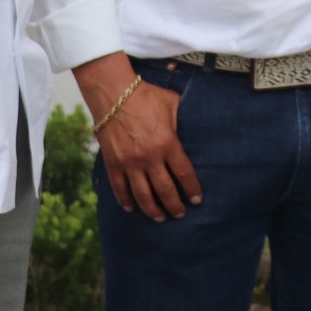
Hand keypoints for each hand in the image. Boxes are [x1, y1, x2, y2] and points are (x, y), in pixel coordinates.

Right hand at [77, 53, 200, 221]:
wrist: (113, 93)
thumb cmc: (145, 95)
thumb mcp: (171, 104)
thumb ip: (182, 119)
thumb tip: (194, 125)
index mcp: (167, 143)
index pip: (184, 174)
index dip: (192, 190)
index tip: (197, 200)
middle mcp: (150, 157)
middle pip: (165, 191)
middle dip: (175, 206)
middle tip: (180, 214)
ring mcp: (130, 163)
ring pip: (143, 195)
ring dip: (153, 210)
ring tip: (159, 218)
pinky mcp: (113, 163)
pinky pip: (119, 188)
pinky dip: (125, 200)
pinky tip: (131, 208)